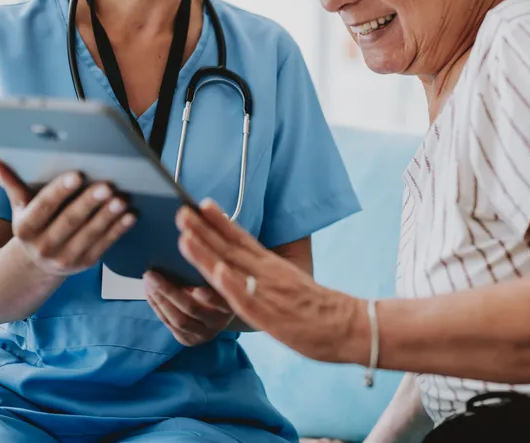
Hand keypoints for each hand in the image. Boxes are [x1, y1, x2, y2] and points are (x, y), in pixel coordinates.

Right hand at [0, 156, 134, 276]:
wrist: (36, 262)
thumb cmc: (33, 223)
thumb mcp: (19, 205)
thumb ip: (11, 182)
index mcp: (25, 228)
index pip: (43, 207)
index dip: (60, 191)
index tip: (77, 175)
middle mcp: (43, 246)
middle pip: (69, 221)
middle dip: (89, 203)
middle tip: (107, 185)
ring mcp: (64, 259)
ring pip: (89, 234)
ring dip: (107, 217)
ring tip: (122, 199)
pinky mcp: (84, 264)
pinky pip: (104, 246)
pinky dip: (118, 230)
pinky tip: (130, 216)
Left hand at [143, 271, 235, 345]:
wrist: (222, 308)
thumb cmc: (217, 283)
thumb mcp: (219, 276)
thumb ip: (208, 268)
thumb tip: (185, 251)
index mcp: (231, 304)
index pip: (219, 301)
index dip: (208, 297)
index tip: (194, 286)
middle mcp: (219, 322)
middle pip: (191, 309)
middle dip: (168, 291)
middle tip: (151, 274)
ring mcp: (204, 334)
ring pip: (178, 320)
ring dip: (158, 300)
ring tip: (148, 282)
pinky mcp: (190, 340)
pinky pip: (169, 324)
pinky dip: (157, 307)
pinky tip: (150, 293)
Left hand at [176, 199, 363, 363]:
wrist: (350, 326)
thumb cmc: (318, 310)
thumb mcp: (290, 283)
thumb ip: (266, 275)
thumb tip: (242, 268)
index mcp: (272, 266)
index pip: (242, 239)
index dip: (220, 221)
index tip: (201, 203)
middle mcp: (267, 274)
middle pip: (229, 248)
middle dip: (202, 231)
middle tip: (180, 211)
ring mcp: (268, 292)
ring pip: (232, 269)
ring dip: (207, 252)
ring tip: (185, 236)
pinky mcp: (272, 315)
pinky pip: (248, 298)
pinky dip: (232, 284)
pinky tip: (217, 272)